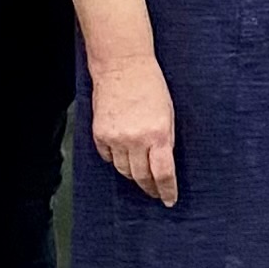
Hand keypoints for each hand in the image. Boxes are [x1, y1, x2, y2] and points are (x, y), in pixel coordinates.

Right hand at [92, 52, 178, 205]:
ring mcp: (115, 138)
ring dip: (133, 175)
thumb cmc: (151, 86)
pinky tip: (122, 156)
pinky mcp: (100, 134)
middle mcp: (136, 139)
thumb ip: (166, 140)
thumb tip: (164, 166)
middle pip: (142, 176)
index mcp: (158, 134)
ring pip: (123, 170)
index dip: (167, 190)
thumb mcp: (168, 114)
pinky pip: (108, 158)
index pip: (163, 173)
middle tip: (156, 193)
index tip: (169, 200)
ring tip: (140, 175)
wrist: (122, 67)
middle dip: (150, 188)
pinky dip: (116, 160)